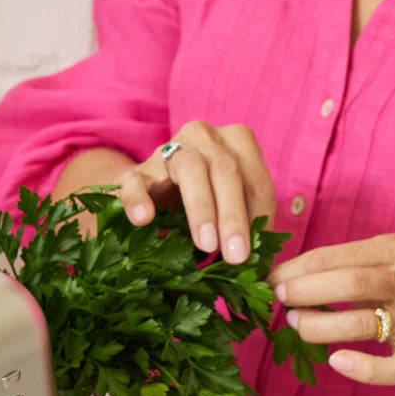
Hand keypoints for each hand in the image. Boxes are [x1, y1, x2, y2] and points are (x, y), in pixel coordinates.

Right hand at [110, 121, 274, 263]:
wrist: (146, 197)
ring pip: (189, 168)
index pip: (254, 176)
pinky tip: (144, 220)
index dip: (260, 213)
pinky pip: (134, 182)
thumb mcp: (226, 208)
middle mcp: (202, 136)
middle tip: (236, 256)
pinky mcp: (131, 172)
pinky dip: (138, 199)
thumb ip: (244, 222)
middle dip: (234, 215)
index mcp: (233, 142)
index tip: (260, 247)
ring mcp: (164, 151)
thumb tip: (262, 258)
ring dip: (201, 208)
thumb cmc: (196, 205)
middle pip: (225, 169)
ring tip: (206, 245)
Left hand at [272, 233, 394, 385]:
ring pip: (359, 323)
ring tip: (299, 323)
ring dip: (318, 326)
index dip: (289, 272)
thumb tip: (282, 277)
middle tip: (282, 301)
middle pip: (346, 284)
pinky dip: (363, 369)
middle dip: (303, 292)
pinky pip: (393, 368)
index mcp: (392, 251)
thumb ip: (342, 264)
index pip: (327, 257)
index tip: (269, 282)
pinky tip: (337, 361)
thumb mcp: (382, 259)